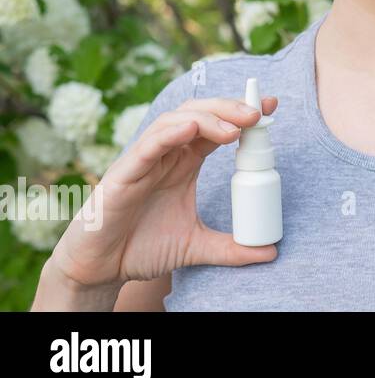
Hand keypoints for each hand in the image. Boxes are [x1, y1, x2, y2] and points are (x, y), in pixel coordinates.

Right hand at [37, 95, 279, 301]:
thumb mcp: (196, 246)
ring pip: (174, 122)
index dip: (242, 115)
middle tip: (258, 114)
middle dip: (229, 109)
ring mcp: (144, 162)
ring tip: (235, 127)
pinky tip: (191, 129)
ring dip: (207, 119)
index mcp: (184, 163)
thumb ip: (232, 248)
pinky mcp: (122, 175)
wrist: (100, 269)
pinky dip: (168, 134)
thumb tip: (271, 252)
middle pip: (199, 115)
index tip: (271, 108)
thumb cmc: (141, 248)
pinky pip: (146, 147)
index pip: (217, 128)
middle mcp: (166, 155)